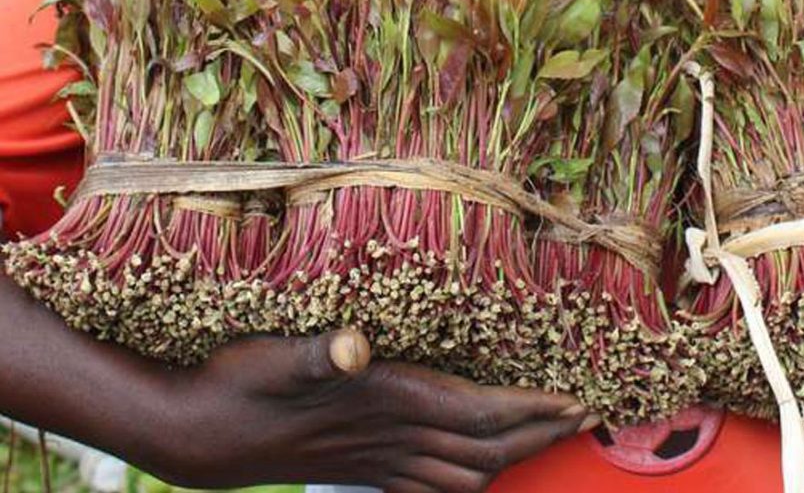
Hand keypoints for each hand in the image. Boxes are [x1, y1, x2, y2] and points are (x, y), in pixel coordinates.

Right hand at [154, 330, 595, 491]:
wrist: (196, 438)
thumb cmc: (234, 385)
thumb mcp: (272, 357)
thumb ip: (316, 354)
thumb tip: (351, 347)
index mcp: (384, 403)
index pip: (476, 413)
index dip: (529, 410)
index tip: (574, 401)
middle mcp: (390, 438)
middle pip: (486, 448)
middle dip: (540, 433)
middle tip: (586, 416)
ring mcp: (378, 461)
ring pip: (466, 473)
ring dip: (513, 458)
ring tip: (548, 437)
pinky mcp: (362, 470)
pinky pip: (430, 489)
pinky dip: (466, 483)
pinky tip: (477, 476)